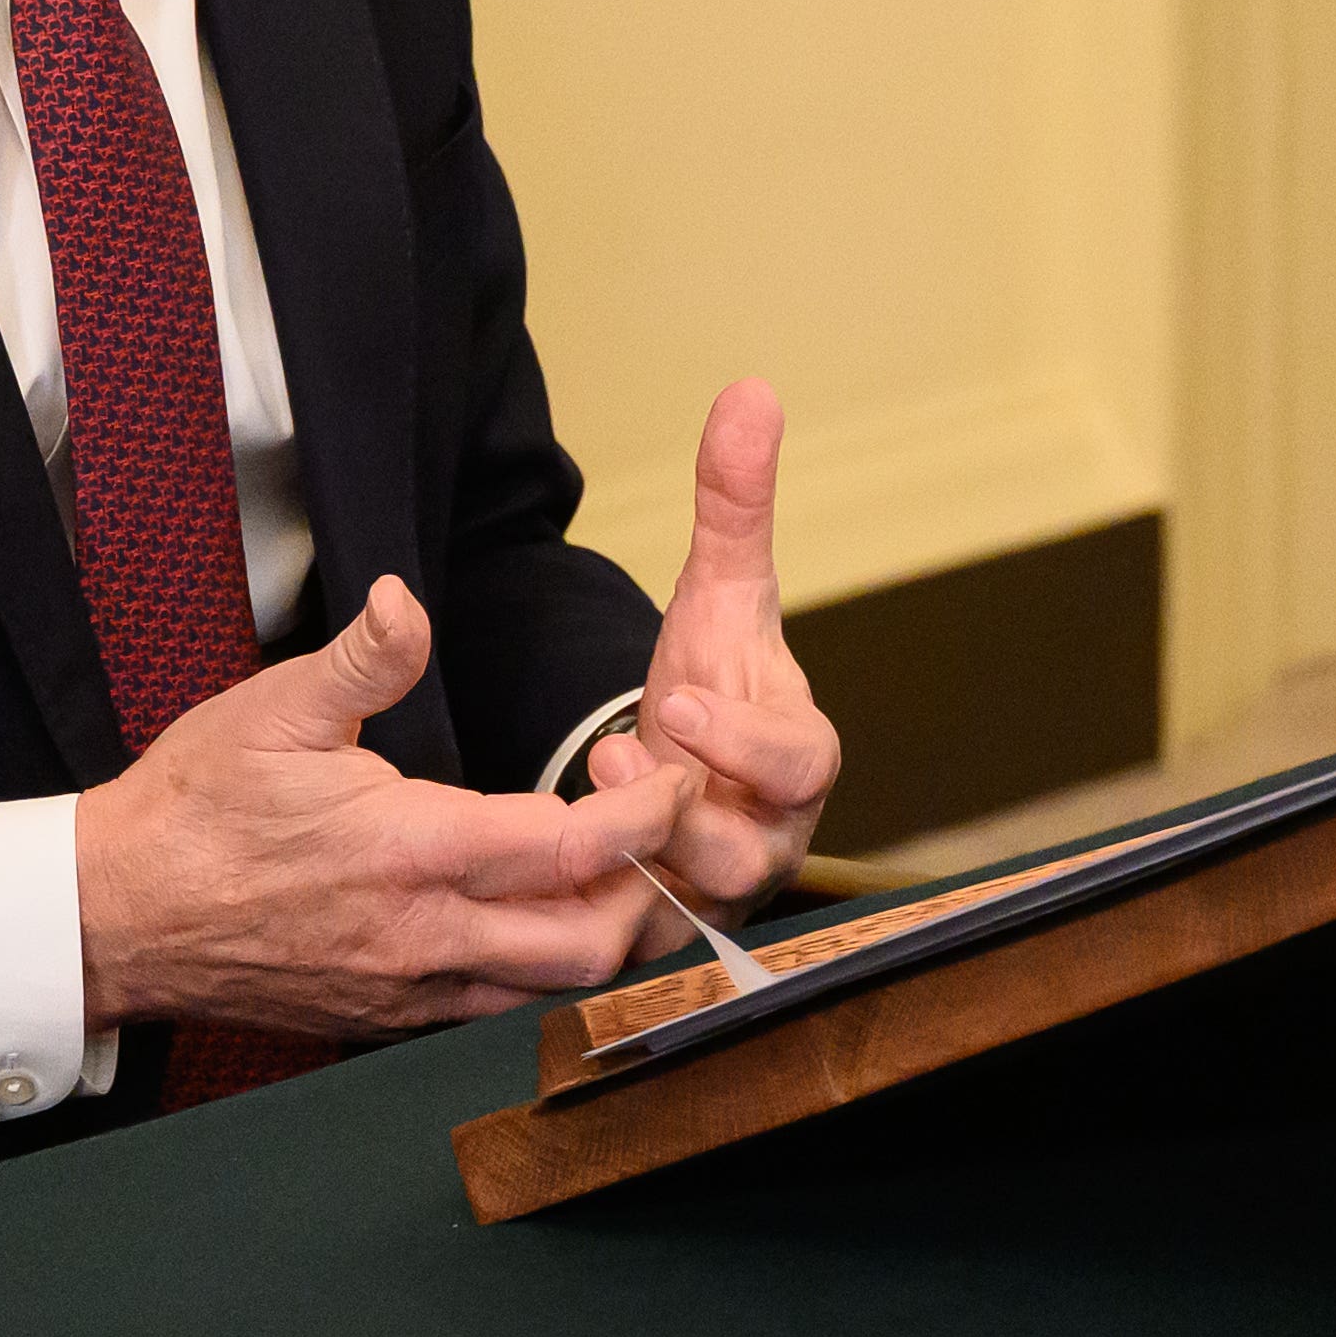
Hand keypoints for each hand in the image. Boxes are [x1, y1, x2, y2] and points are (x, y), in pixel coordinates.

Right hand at [67, 576, 687, 1037]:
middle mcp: (426, 935)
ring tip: (619, 874)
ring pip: (551, 992)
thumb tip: (406, 598)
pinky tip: (541, 919)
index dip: (648, 815)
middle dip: (650, 892)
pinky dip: (540, 972)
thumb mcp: (274, 710)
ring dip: (604, 939)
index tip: (673, 776)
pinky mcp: (388, 1017)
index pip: (575, 849)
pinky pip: (495, 1010)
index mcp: (413, 851)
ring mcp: (410, 989)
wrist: (114, 915)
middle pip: (592, 944)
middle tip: (663, 833)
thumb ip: (362, 659)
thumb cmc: (191, 808)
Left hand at [595, 378, 840, 942]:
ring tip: (574, 801)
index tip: (682, 701)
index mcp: (795, 761)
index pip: (801, 765)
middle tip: (610, 765)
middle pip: (749, 856)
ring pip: (683, 909)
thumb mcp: (720, 592)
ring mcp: (712, 893)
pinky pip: (624, 945)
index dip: (748, 742)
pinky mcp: (656, 936)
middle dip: (683, 818)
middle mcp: (765, 836)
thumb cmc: (716, 680)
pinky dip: (584, 917)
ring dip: (628, 862)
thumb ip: (735, 502)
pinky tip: (535, 880)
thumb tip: (749, 391)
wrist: (686, 773)